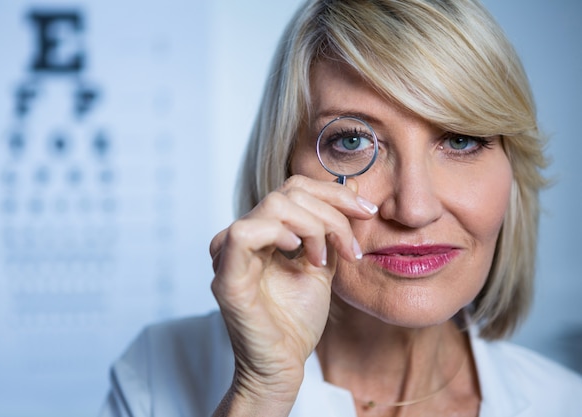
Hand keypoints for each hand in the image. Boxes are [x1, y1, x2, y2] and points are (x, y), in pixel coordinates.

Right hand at [210, 176, 377, 415]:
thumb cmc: (297, 321)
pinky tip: (299, 251)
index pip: (294, 189)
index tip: (367, 212)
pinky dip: (278, 233)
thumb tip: (351, 187)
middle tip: (350, 248)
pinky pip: (245, 232)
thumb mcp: (323, 263)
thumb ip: (331, 227)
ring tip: (324, 259)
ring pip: (274, 205)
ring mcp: (229, 254)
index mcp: (260, 232)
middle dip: (331, 213)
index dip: (333, 194)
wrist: (284, 364)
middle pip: (288, 193)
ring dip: (313, 227)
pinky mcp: (226, 276)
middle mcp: (241, 237)